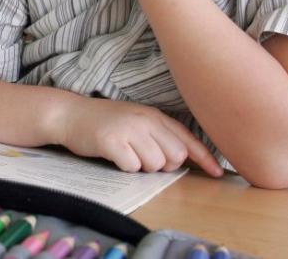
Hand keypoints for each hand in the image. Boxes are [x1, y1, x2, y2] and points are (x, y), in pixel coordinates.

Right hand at [59, 97, 223, 176]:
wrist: (69, 114)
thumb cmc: (103, 121)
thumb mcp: (135, 119)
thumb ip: (158, 133)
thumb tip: (183, 158)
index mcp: (153, 115)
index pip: (186, 138)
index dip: (205, 157)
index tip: (218, 173)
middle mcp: (144, 120)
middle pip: (175, 156)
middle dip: (163, 164)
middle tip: (143, 157)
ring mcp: (128, 129)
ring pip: (155, 164)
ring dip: (142, 167)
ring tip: (126, 153)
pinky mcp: (112, 141)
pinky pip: (132, 167)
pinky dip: (125, 167)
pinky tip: (114, 155)